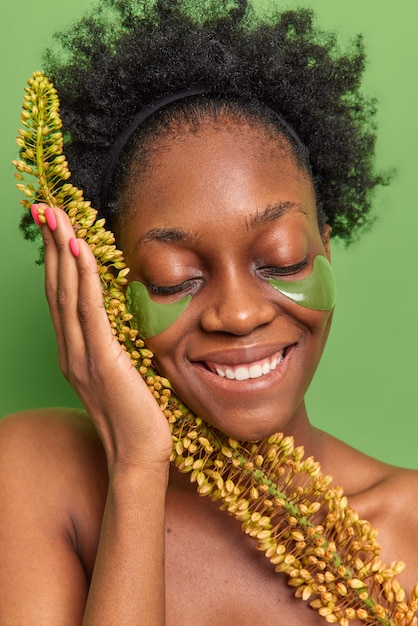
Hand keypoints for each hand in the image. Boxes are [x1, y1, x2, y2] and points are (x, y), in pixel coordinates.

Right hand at [35, 204, 172, 471]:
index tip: (54, 229)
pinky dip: (82, 280)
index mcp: (74, 352)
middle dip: (52, 246)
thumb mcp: (118, 375)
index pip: (60, 298)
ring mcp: (82, 356)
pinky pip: (89, 313)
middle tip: (45, 210)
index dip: (55, 262)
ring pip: (67, 294)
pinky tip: (79, 252)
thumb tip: (115, 326)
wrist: (137, 455)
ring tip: (57, 218)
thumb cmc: (134, 416)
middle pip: (56, 288)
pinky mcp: (102, 361)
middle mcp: (70, 351)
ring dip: (62, 252)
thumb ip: (109, 348)